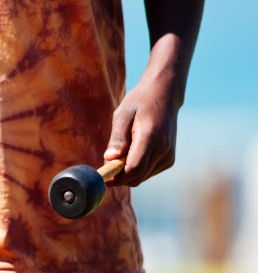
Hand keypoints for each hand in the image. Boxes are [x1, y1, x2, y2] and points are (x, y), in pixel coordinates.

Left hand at [103, 73, 178, 187]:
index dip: (116, 177)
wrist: (164, 95)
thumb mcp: (122, 115)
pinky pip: (148, 173)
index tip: (102, 176)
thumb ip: (117, 138)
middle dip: (119, 176)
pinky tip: (134, 150)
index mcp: (151, 138)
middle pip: (137, 177)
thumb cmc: (139, 102)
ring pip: (141, 177)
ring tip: (124, 148)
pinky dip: (137, 168)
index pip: (134, 169)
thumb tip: (109, 159)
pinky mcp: (169, 160)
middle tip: (107, 163)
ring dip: (127, 171)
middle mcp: (164, 150)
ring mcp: (169, 156)